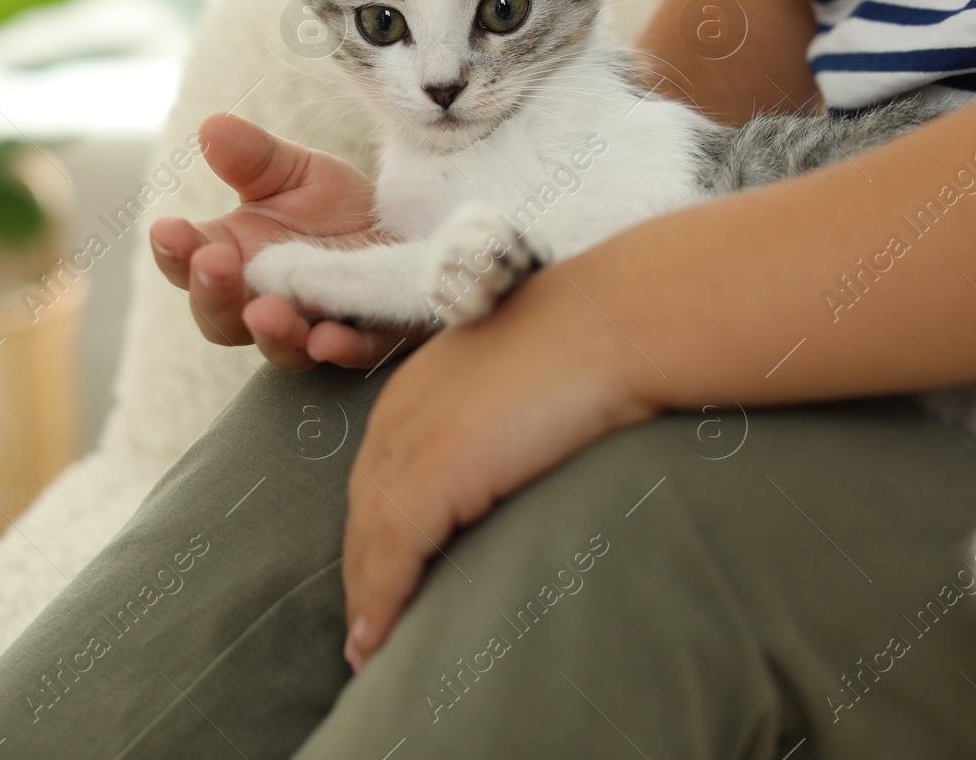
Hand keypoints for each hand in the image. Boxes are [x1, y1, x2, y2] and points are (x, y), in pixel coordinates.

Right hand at [149, 112, 408, 369]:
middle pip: (220, 317)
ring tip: (265, 312)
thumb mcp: (295, 171)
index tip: (168, 229)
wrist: (402, 228)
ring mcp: (312, 327)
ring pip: (281, 347)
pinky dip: (340, 349)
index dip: (174, 251)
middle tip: (214, 264)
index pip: (188, 263)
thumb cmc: (333, 206)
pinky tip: (328, 340)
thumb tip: (212, 127)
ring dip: (271, 333)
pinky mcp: (368, 340)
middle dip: (214, 293)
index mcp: (232, 257)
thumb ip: (254, 157)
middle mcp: (261, 301)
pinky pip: (353, 353)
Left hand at [339, 266, 654, 669]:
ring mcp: (412, 442)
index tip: (379, 577)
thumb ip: (503, 417)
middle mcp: (399, 414)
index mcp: (417, 388)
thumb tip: (521, 452)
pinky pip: (391, 554)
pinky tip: (376, 644)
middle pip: (360, 511)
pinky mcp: (434, 473)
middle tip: (365, 634)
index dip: (373, 533)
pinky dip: (380, 603)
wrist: (615, 322)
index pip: (376, 476)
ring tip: (369, 654)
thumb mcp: (528, 379)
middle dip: (360, 573)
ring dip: (365, 601)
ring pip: (367, 539)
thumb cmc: (595, 344)